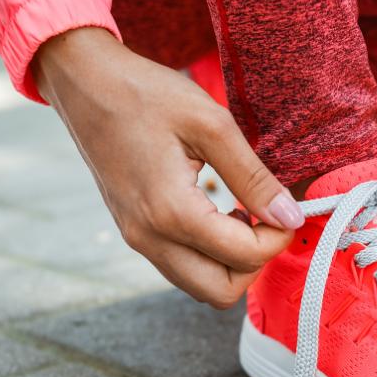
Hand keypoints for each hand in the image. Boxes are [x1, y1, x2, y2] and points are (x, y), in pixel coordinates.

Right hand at [32, 28, 302, 308]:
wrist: (85, 83)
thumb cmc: (146, 94)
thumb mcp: (212, 125)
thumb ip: (253, 177)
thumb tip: (290, 216)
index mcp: (170, 211)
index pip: (244, 257)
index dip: (278, 236)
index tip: (286, 206)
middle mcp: (149, 237)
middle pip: (221, 293)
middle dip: (255, 262)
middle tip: (265, 219)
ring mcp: (137, 239)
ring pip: (200, 286)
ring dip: (231, 261)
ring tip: (240, 212)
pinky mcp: (134, 233)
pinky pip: (182, 267)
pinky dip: (209, 253)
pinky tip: (218, 213)